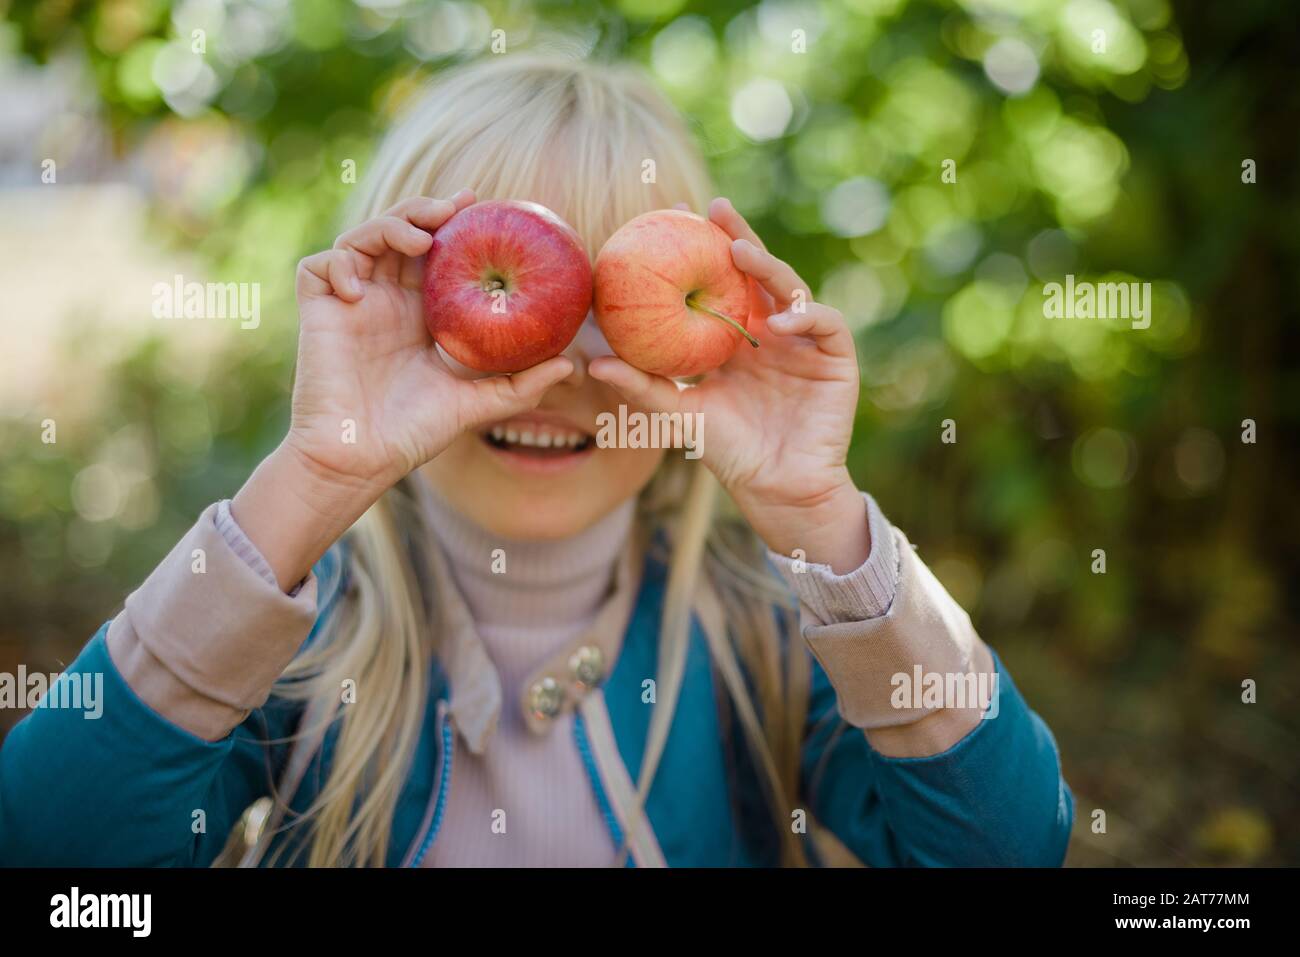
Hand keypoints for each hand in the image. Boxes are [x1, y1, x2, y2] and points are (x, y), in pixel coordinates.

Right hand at [286, 189, 572, 495]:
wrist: (359, 460)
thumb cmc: (413, 435)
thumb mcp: (476, 405)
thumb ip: (520, 386)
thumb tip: (570, 365)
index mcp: (419, 314)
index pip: (435, 254)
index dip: (453, 224)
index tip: (483, 208)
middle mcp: (384, 301)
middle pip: (399, 233)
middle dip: (423, 210)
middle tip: (455, 210)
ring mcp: (349, 304)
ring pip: (360, 239)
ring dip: (388, 226)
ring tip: (420, 241)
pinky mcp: (318, 314)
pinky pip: (318, 268)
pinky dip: (338, 264)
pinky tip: (362, 289)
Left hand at [589, 197, 867, 571]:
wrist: (777, 489)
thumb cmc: (729, 452)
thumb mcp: (681, 415)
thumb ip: (643, 387)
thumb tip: (591, 360)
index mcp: (739, 336)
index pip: (721, 282)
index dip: (703, 249)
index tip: (673, 217)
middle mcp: (773, 330)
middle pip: (758, 272)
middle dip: (739, 236)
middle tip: (715, 210)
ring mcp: (806, 341)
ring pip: (792, 288)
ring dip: (768, 268)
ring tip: (740, 254)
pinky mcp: (837, 359)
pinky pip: (826, 324)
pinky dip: (804, 317)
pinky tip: (777, 323)